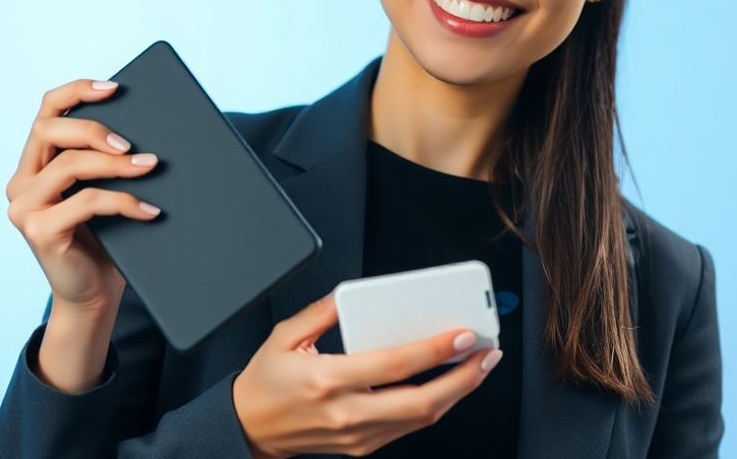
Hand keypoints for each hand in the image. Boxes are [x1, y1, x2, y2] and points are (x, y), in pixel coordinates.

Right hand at [5, 77, 162, 315]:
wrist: (93, 297)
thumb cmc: (107, 242)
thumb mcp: (105, 192)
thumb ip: (108, 162)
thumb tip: (151, 131)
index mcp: (35, 165)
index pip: (46, 111)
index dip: (76, 92)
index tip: (114, 87)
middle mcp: (21, 182)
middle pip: (50, 130)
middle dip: (95, 129)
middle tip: (133, 144)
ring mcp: (25, 208)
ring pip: (70, 165)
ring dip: (115, 165)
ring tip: (151, 168)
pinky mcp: (39, 232)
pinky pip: (86, 202)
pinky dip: (123, 201)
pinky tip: (150, 210)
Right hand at [232, 292, 503, 457]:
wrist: (249, 429)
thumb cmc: (266, 383)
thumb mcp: (284, 336)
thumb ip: (321, 311)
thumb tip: (352, 294)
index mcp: (328, 380)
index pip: (394, 366)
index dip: (434, 351)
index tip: (462, 335)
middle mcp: (346, 413)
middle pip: (421, 402)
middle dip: (463, 378)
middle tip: (487, 354)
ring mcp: (357, 435)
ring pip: (421, 419)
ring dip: (456, 392)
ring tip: (477, 366)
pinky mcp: (362, 447)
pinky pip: (408, 428)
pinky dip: (434, 405)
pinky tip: (447, 385)